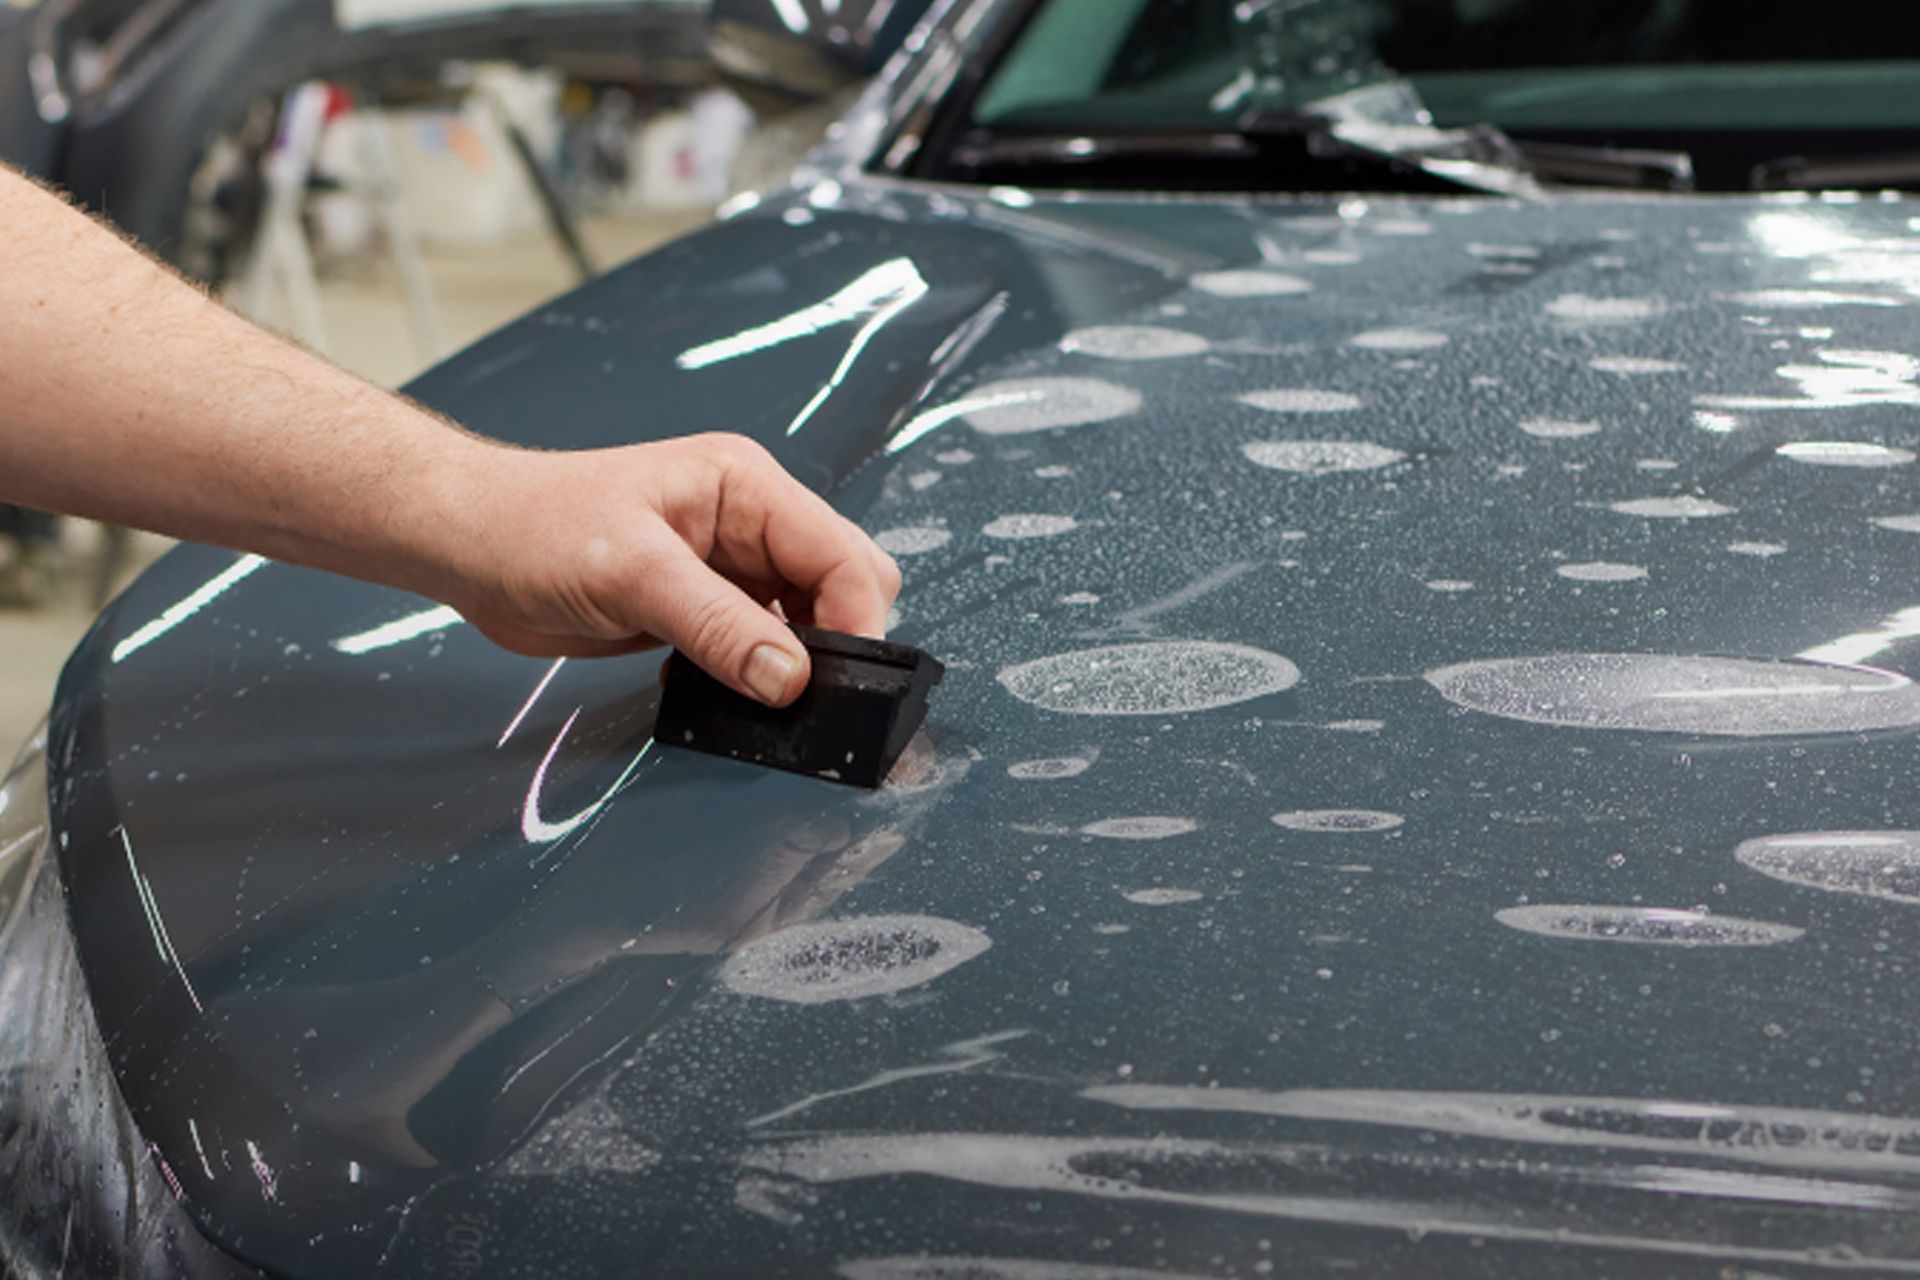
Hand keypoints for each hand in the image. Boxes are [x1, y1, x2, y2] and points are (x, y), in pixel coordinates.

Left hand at [432, 433, 900, 705]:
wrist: (466, 543)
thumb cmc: (533, 528)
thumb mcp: (632, 574)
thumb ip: (718, 626)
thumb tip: (791, 680)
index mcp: (747, 487)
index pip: (843, 555)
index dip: (856, 620)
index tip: (841, 684)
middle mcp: (750, 522)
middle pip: (842, 585)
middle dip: (839, 643)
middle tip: (808, 700)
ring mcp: (729, 566)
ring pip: (807, 622)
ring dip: (798, 666)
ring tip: (768, 705)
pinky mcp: (703, 607)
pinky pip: (761, 646)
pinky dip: (759, 677)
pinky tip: (729, 695)